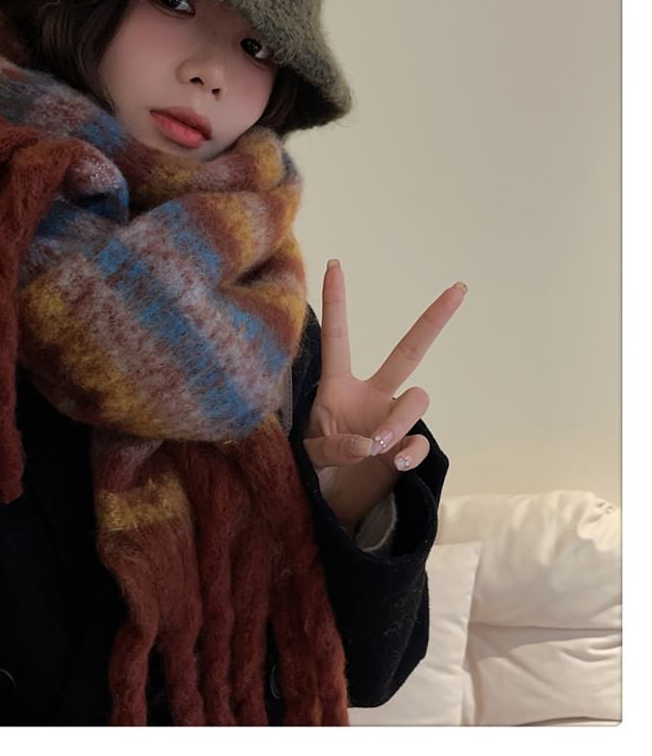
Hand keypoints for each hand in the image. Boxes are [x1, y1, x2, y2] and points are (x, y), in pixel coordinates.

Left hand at [302, 260, 465, 533]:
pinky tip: (393, 460)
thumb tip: (369, 443)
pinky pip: (421, 439)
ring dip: (399, 418)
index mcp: (339, 386)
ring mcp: (393, 418)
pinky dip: (410, 449)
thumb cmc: (316, 471)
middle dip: (433, 321)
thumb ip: (332, 448)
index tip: (334, 263)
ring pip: (417, 398)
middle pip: (409, 351)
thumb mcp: (310, 456)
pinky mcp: (408, 447)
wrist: (333, 504)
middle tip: (458, 290)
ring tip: (377, 445)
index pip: (338, 338)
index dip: (337, 303)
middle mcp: (372, 395)